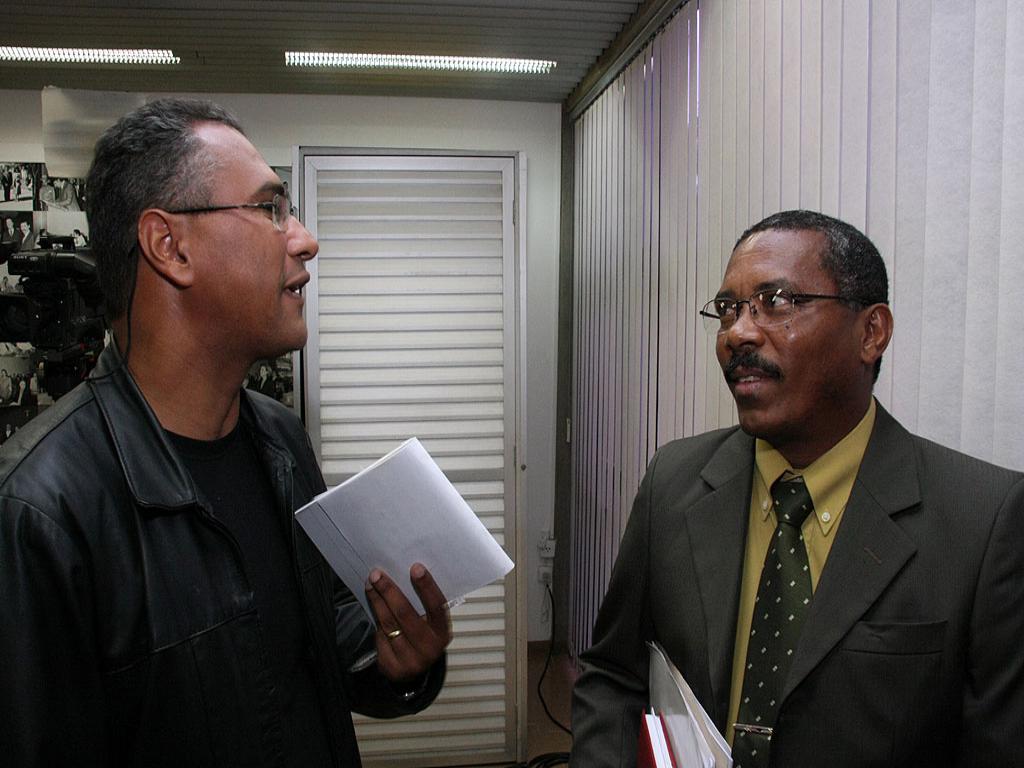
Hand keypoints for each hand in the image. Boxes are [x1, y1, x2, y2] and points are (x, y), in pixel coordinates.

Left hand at [365, 563, 451, 682]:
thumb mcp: (429, 622)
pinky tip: (372, 601)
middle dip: (390, 591)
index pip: (437, 607)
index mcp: (443, 633)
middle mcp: (429, 649)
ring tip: (371, 584)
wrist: (413, 668)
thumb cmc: (421, 636)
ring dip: (377, 600)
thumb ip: (421, 604)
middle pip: (405, 614)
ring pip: (389, 623)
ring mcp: (410, 660)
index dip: (427, 586)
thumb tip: (404, 573)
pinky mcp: (392, 667)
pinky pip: (379, 636)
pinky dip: (374, 616)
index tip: (415, 567)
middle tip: (378, 574)